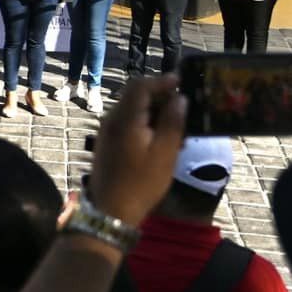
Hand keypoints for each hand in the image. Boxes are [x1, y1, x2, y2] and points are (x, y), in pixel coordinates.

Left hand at [85, 75, 186, 225]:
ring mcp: (107, 131)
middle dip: (161, 96)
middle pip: (135, 95)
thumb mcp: (164, 153)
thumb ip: (173, 122)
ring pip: (133, 109)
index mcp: (124, 118)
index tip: (183, 82)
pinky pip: (129, 123)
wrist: (110, 211)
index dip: (162, 80)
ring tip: (178, 127)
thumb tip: (180, 98)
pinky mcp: (108, 142)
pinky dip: (146, 124)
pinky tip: (162, 140)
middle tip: (184, 108)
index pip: (141, 85)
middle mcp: (112, 119)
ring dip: (155, 112)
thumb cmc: (141, 183)